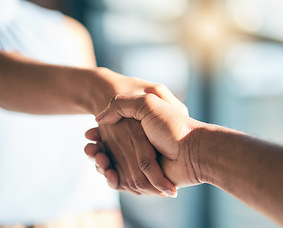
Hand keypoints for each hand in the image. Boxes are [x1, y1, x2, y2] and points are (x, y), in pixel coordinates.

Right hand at [85, 80, 186, 196]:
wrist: (194, 151)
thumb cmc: (173, 126)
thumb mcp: (147, 103)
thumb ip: (121, 105)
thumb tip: (99, 119)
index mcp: (139, 128)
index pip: (111, 132)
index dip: (98, 134)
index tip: (88, 134)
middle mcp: (140, 144)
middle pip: (110, 149)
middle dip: (97, 150)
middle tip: (89, 149)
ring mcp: (142, 161)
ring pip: (114, 164)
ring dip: (101, 162)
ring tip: (95, 158)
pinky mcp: (145, 178)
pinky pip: (123, 180)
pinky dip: (112, 177)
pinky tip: (106, 171)